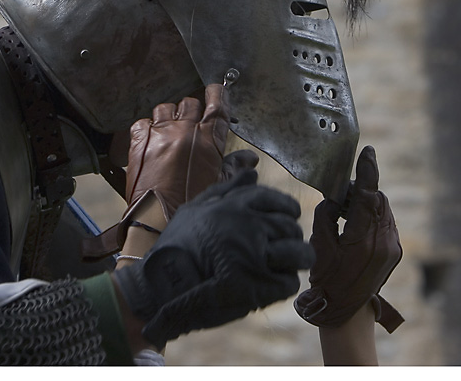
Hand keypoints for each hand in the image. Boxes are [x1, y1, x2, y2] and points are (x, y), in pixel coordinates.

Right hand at [113, 169, 315, 348]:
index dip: (287, 209)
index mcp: (235, 207)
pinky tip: (269, 285)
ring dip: (297, 260)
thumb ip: (225, 190)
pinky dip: (282, 285)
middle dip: (292, 237)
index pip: (277, 200)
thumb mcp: (194, 209)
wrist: (161, 286)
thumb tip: (252, 172)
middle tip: (283, 246)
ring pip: (299, 254)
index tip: (288, 217)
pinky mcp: (260, 287)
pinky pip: (288, 283)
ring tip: (287, 266)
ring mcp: (257, 257)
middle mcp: (250, 227)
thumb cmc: (175, 246)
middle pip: (291, 227)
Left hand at [125, 83, 229, 217]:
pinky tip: (151, 139)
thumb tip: (249, 159)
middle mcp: (185, 130)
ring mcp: (160, 133)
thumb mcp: (218, 183)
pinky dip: (147, 127)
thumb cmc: (189, 202)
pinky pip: (143, 121)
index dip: (218, 93)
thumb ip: (235, 165)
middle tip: (191, 124)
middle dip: (192, 110)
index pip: (217, 104)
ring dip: (170, 116)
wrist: (157, 217)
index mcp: (208, 138)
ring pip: (166, 107)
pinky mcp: (139, 140)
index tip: (216, 90)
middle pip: (190, 102)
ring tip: (170, 131)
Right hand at [294, 145, 403, 331]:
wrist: (345, 313)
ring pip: (384, 209)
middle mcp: (384, 242)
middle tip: (340, 197)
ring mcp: (393, 248)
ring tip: (346, 213)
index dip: (368, 171)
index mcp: (363, 240)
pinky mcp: (395, 252)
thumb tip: (335, 197)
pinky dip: (373, 216)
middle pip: (378, 199)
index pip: (368, 196)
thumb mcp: (318, 246)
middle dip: (361, 190)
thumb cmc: (326, 281)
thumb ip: (326, 215)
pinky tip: (356, 225)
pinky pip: (386, 222)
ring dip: (368, 203)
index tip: (368, 152)